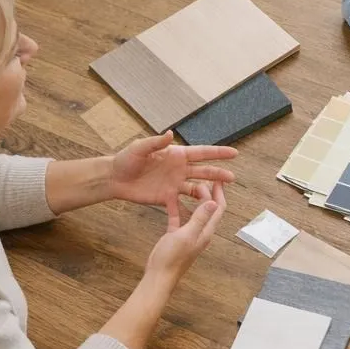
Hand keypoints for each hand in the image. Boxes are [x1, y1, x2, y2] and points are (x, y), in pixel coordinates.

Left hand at [109, 131, 236, 207]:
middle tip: (232, 178)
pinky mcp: (167, 197)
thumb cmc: (126, 159)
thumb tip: (171, 134)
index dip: (218, 153)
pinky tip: (201, 214)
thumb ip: (156, 142)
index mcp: (176, 154)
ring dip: (209, 191)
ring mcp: (174, 184)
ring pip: (197, 187)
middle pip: (203, 171)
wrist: (115, 178)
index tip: (234, 153)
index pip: (202, 153)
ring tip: (220, 196)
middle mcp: (179, 169)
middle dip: (218, 174)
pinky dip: (191, 208)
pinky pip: (183, 203)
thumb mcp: (140, 148)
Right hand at [144, 182, 226, 285]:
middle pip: (207, 209)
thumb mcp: (187, 235)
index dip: (219, 193)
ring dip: (192, 198)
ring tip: (188, 184)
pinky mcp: (175, 235)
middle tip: (203, 178)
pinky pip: (178, 217)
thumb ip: (199, 218)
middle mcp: (200, 231)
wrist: (159, 276)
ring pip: (193, 212)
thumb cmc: (173, 258)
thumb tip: (213, 202)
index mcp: (206, 231)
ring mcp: (188, 233)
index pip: (218, 209)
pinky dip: (176, 207)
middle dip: (207, 193)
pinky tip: (170, 197)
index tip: (218, 178)